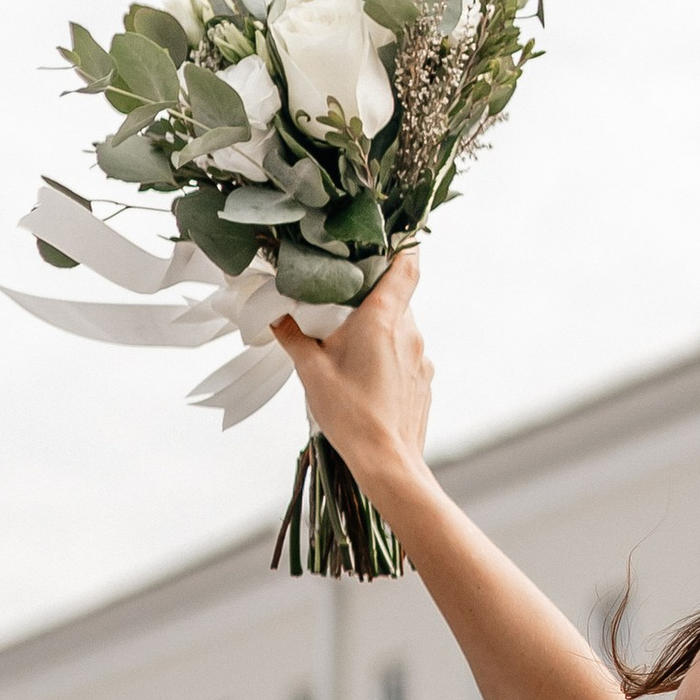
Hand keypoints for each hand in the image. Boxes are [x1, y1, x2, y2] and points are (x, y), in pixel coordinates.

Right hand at [271, 248, 432, 495]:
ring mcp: (421, 358)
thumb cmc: (351, 416)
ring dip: (376, 327)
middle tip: (340, 300)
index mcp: (384, 319)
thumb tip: (275, 317)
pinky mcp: (424, 380)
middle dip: (369, 295)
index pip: (406, 265)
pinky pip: (405, 353)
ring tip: (347, 344)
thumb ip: (293, 336)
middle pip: (396, 296)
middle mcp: (410, 332)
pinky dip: (387, 353)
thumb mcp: (311, 371)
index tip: (384, 237)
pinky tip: (364, 373)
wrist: (388, 463)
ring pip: (400, 326)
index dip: (400, 245)